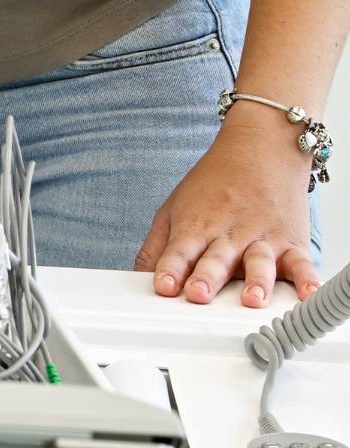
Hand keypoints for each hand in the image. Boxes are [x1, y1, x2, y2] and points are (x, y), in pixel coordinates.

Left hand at [136, 109, 321, 306]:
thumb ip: (157, 248)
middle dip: (206, 278)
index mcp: (196, 228)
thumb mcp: (173, 209)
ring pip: (258, 263)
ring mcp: (261, 238)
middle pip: (215, 260)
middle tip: (198, 295)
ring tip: (250, 299)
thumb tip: (138, 279)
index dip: (170, 269)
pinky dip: (307, 278)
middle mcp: (228, 235)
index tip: (164, 287)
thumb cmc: (214, 184)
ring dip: (255, 282)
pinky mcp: (291, 241)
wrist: (260, 149)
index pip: (179, 252)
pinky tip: (308, 292)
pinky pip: (301, 263)